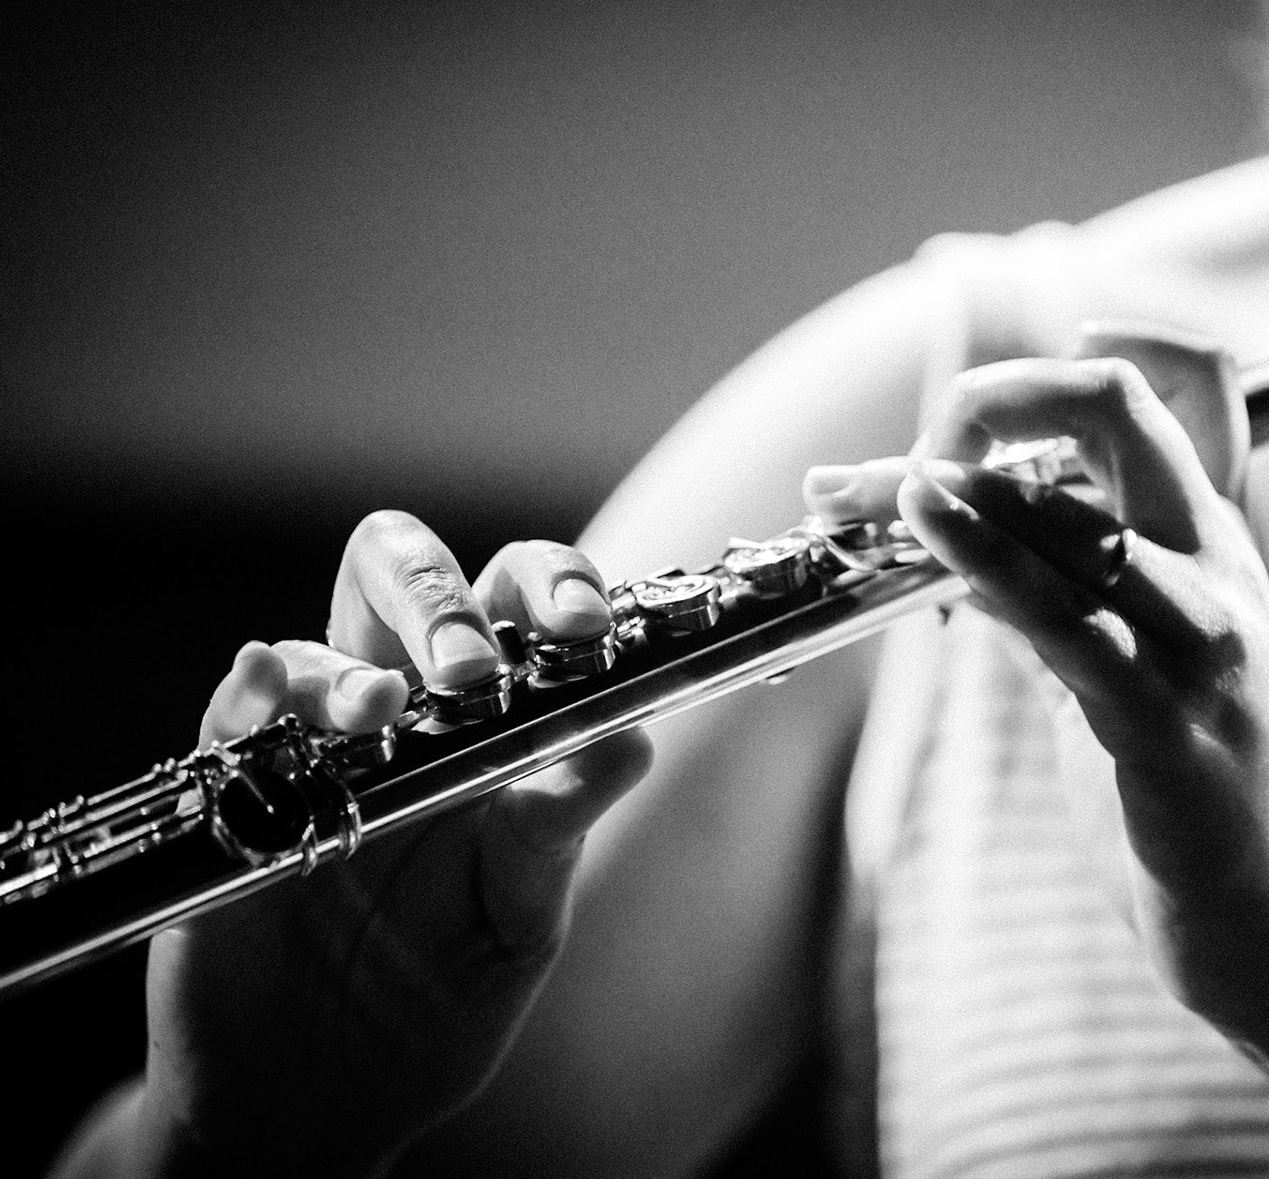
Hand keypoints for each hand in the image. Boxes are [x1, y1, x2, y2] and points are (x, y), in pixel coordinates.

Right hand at [137, 513, 651, 1177]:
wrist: (330, 1094)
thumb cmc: (440, 993)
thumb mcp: (518, 921)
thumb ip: (557, 831)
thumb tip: (631, 744)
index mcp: (496, 723)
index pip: (521, 604)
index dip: (552, 587)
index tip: (584, 625)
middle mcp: (405, 713)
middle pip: (407, 578)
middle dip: (436, 592)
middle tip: (470, 666)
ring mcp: (315, 748)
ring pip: (319, 643)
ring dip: (347, 665)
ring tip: (380, 713)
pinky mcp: (235, 797)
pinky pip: (231, 717)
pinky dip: (249, 690)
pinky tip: (267, 684)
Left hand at [802, 324, 1268, 1032]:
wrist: (1264, 928)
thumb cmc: (1184, 794)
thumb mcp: (1119, 669)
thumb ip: (1052, 595)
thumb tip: (957, 542)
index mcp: (1215, 546)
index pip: (1165, 390)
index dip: (1062, 368)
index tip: (966, 419)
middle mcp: (1222, 570)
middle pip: (1120, 407)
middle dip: (997, 399)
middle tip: (910, 451)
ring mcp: (1205, 642)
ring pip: (1073, 515)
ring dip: (953, 489)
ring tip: (865, 492)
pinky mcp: (1166, 721)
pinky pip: (1064, 618)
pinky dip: (983, 559)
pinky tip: (924, 525)